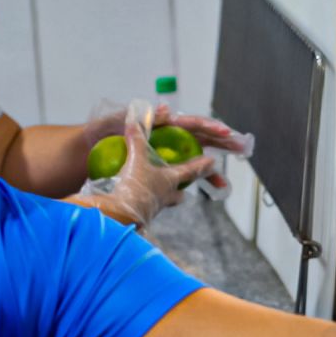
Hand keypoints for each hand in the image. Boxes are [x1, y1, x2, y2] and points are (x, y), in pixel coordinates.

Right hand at [71, 123, 214, 227]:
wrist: (122, 215)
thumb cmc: (137, 187)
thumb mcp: (136, 159)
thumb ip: (137, 139)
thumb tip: (135, 120)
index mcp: (170, 179)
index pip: (191, 170)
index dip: (202, 165)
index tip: (213, 162)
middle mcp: (166, 194)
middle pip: (180, 192)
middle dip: (182, 189)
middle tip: (185, 189)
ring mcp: (155, 206)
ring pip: (166, 201)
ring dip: (165, 197)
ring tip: (160, 194)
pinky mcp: (141, 213)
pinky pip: (149, 205)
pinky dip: (146, 200)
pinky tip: (139, 199)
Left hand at [87, 103, 248, 191]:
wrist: (84, 154)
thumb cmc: (97, 134)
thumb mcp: (114, 122)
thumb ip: (137, 116)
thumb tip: (164, 110)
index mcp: (159, 125)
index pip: (190, 124)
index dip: (208, 127)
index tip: (225, 132)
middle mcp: (165, 138)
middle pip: (200, 139)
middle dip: (222, 144)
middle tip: (242, 147)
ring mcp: (164, 155)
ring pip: (194, 160)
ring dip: (211, 171)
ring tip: (223, 184)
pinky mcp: (159, 170)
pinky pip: (182, 176)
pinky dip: (196, 183)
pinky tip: (207, 192)